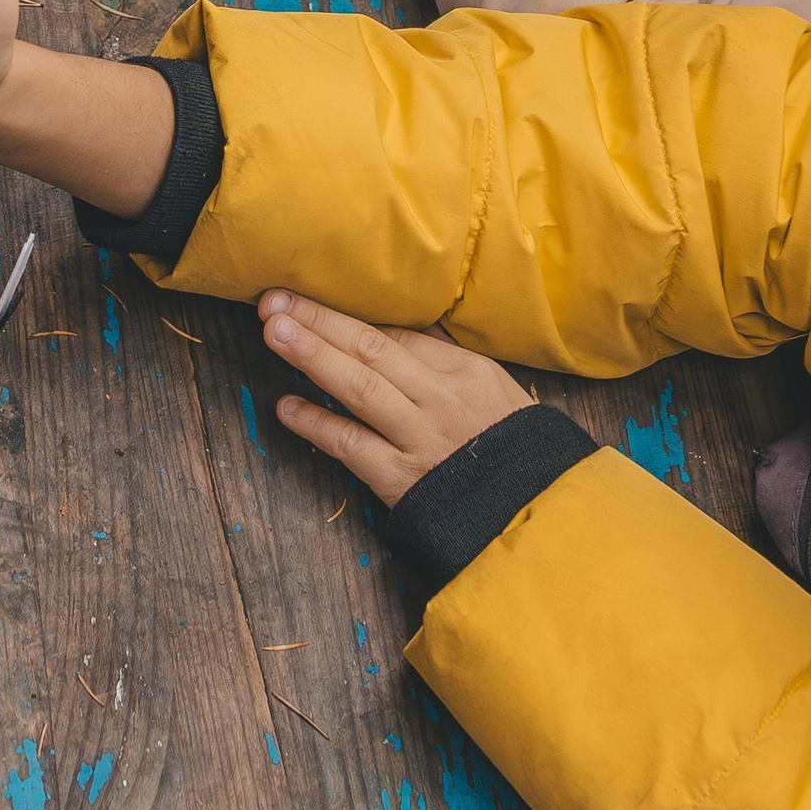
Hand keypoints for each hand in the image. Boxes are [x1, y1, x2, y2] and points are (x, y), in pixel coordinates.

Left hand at [258, 293, 530, 503]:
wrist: (536, 512)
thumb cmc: (510, 448)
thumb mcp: (492, 391)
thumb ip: (444, 361)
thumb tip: (401, 327)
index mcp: (463, 370)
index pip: (395, 335)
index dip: (345, 315)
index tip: (305, 297)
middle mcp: (439, 398)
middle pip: (371, 349)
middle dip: (320, 321)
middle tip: (274, 301)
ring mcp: (419, 438)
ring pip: (360, 388)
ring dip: (313, 357)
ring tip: (274, 333)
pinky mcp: (402, 479)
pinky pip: (352, 445)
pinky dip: (317, 424)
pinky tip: (285, 408)